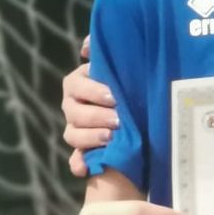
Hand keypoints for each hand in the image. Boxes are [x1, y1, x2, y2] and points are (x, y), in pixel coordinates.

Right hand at [62, 35, 119, 177]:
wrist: (141, 109)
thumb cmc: (128, 81)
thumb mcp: (120, 64)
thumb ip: (103, 51)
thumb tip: (87, 46)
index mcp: (78, 84)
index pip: (76, 86)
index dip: (93, 91)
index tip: (114, 97)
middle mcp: (73, 106)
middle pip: (73, 112)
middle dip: (96, 116)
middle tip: (118, 120)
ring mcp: (76, 129)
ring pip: (72, 134)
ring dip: (89, 138)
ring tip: (110, 138)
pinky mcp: (83, 150)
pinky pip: (75, 159)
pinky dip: (79, 164)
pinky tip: (85, 168)